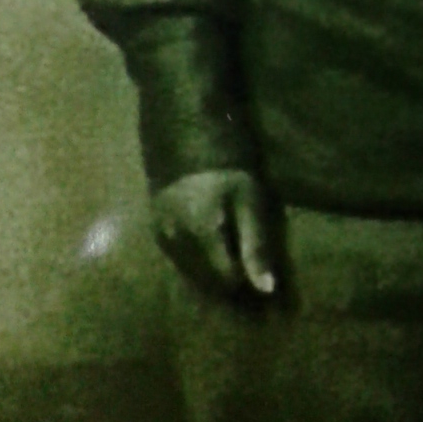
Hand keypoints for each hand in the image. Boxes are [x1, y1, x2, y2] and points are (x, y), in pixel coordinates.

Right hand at [150, 169, 277, 296]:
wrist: (186, 132)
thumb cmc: (227, 163)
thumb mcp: (250, 200)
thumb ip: (255, 246)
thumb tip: (266, 290)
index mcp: (200, 236)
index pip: (226, 281)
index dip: (247, 284)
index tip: (263, 278)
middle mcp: (175, 242)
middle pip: (206, 283)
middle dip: (230, 284)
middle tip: (251, 277)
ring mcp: (162, 236)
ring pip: (191, 275)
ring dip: (212, 277)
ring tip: (234, 266)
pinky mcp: (156, 229)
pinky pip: (179, 261)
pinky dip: (197, 265)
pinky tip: (213, 255)